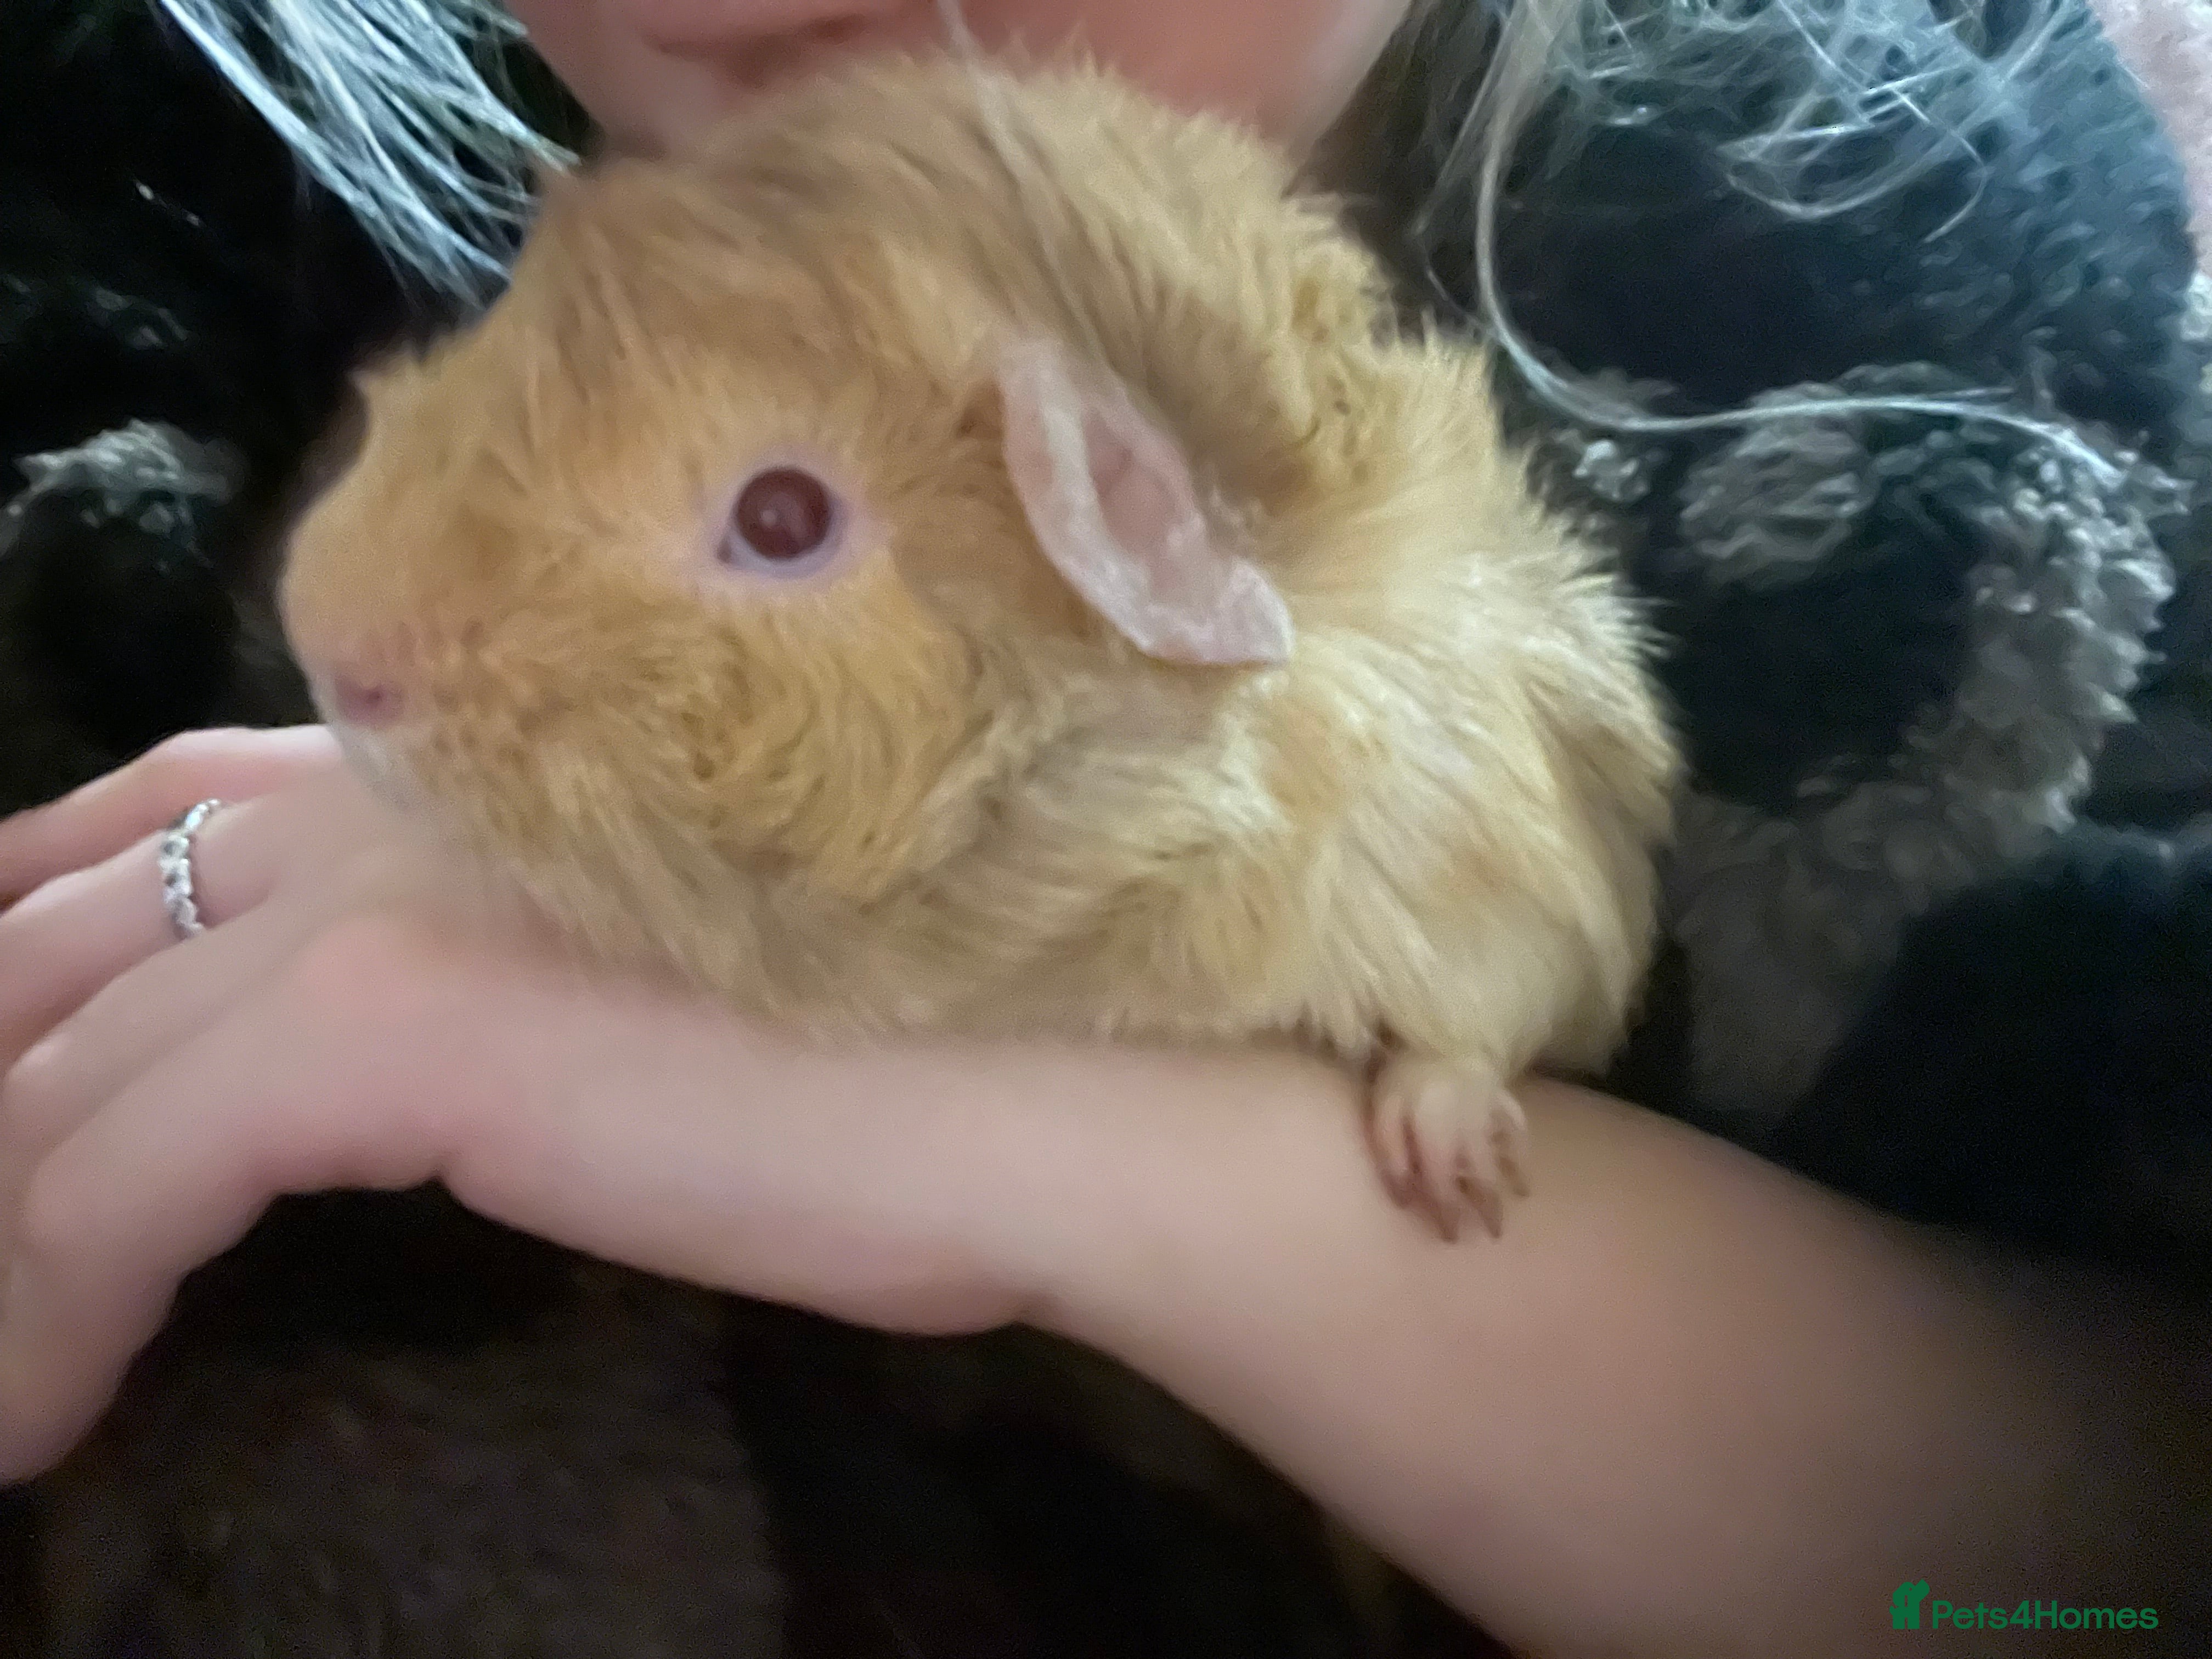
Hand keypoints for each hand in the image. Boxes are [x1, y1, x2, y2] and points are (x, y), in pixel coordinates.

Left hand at [0, 726, 1058, 1483]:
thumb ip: (518, 970)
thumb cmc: (926, 1053)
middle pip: (76, 921)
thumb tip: (417, 1062)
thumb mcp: (671, 982)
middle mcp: (404, 791)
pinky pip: (111, 1183)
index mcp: (483, 767)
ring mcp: (384, 898)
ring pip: (63, 1068)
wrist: (1056, 1090)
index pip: (177, 795)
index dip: (42, 889)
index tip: (4, 999)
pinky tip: (43, 1412)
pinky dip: (44, 1306)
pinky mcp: (387, 1024)